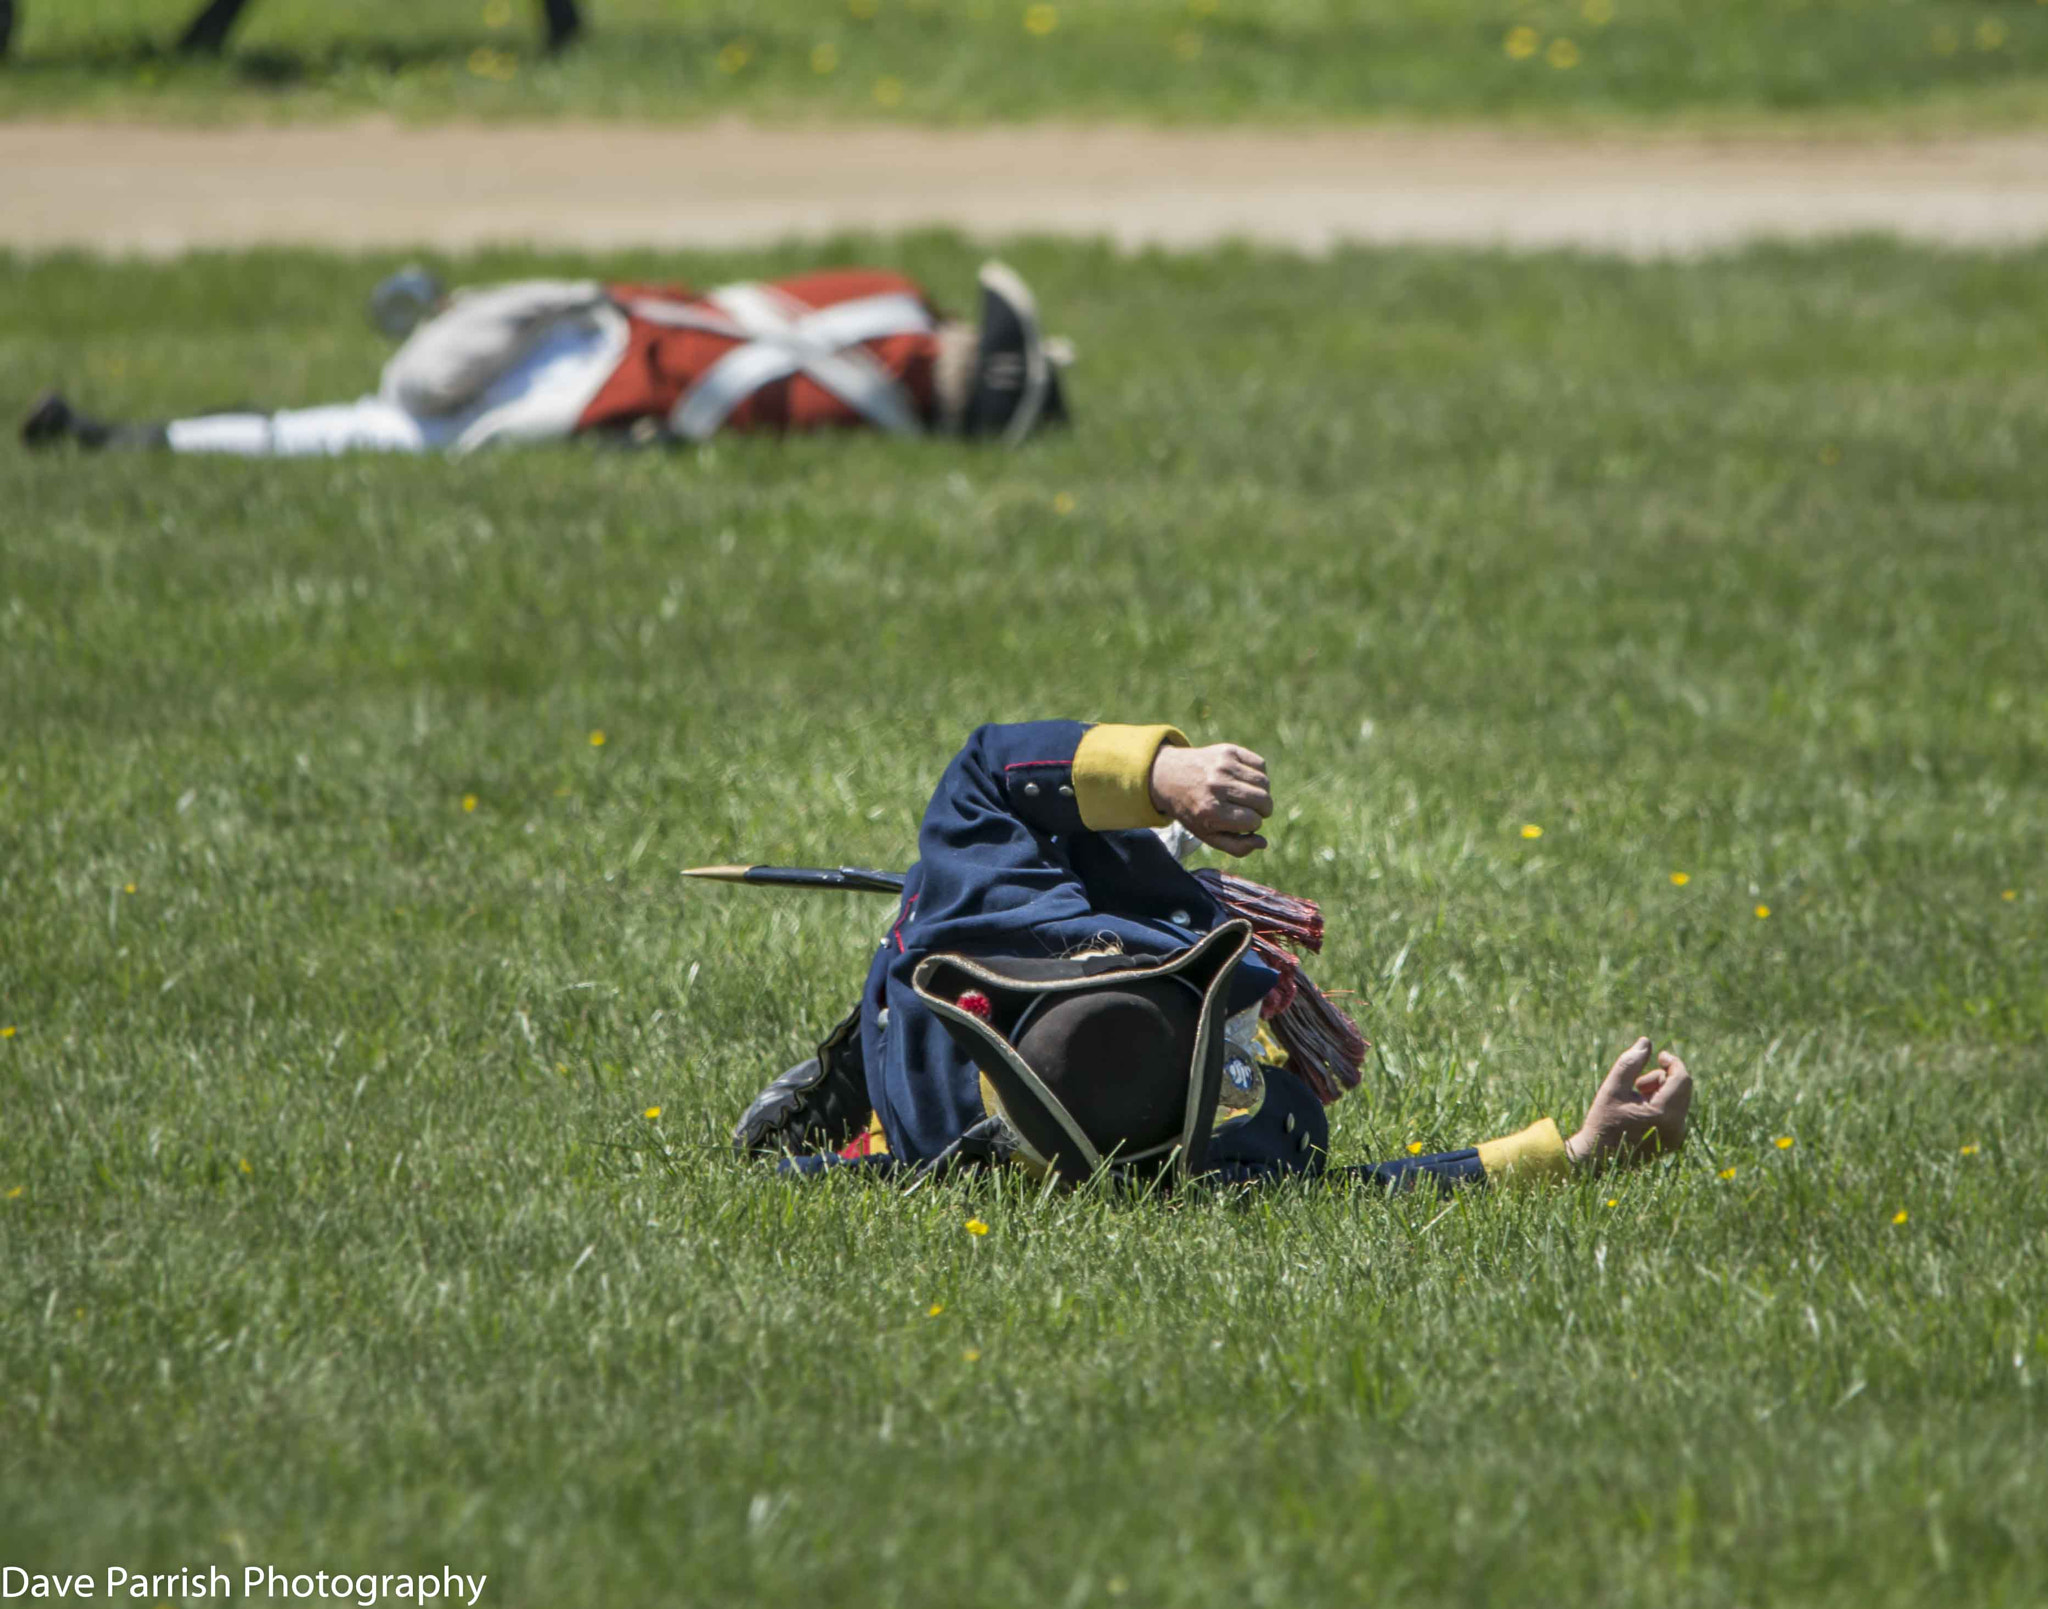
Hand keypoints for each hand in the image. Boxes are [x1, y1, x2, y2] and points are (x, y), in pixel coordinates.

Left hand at [1148, 742, 1272, 856]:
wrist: (1168, 776)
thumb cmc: (1192, 810)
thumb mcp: (1207, 835)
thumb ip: (1236, 847)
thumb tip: (1263, 843)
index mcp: (1211, 811)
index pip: (1253, 821)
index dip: (1252, 824)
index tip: (1242, 822)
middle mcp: (1217, 786)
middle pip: (1263, 801)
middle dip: (1263, 810)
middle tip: (1252, 810)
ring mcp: (1223, 766)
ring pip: (1264, 782)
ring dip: (1263, 793)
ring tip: (1250, 796)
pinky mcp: (1228, 751)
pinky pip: (1260, 764)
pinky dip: (1259, 775)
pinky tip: (1246, 781)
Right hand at [1566, 1038, 1692, 1169]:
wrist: (1598, 1158)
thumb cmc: (1602, 1121)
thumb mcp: (1613, 1088)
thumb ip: (1630, 1063)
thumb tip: (1646, 1042)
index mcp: (1663, 1113)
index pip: (1681, 1078)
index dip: (1673, 1062)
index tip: (1659, 1055)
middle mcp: (1676, 1127)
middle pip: (1682, 1088)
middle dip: (1662, 1078)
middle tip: (1637, 1083)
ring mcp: (1677, 1137)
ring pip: (1679, 1100)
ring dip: (1661, 1092)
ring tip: (1635, 1099)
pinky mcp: (1674, 1142)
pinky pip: (1676, 1114)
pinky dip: (1662, 1105)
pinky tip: (1640, 1111)